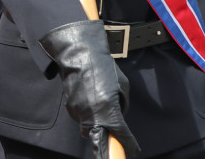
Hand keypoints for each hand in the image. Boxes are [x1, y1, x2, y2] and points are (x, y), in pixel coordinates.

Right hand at [39, 20, 140, 158]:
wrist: (80, 55)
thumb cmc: (103, 68)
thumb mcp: (122, 86)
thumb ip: (122, 105)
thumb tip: (119, 116)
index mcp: (109, 111)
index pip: (122, 134)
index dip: (129, 144)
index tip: (134, 150)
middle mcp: (93, 116)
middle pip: (100, 143)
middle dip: (105, 152)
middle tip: (110, 156)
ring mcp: (79, 114)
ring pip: (89, 129)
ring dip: (96, 126)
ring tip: (99, 108)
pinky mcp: (70, 109)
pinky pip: (81, 118)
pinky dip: (87, 114)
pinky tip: (89, 99)